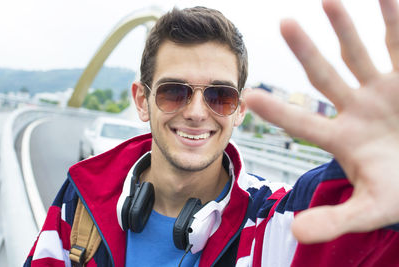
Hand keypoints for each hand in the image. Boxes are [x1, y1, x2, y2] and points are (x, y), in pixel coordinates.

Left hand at [244, 0, 398, 243]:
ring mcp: (382, 92)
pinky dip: (394, 22)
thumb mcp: (371, 209)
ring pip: (360, 54)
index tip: (249, 98)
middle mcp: (356, 110)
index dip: (279, 112)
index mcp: (342, 139)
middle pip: (325, 77)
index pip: (303, 123)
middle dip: (307, 52)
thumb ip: (335, 220)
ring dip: (346, 27)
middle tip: (284, 24)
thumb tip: (297, 234)